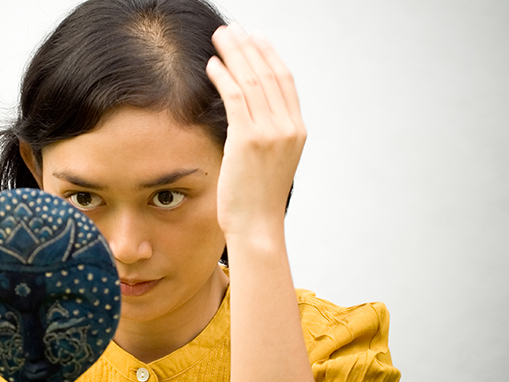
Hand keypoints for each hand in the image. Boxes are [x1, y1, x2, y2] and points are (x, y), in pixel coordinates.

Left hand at [206, 23, 306, 235]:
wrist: (257, 227)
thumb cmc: (257, 199)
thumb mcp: (270, 161)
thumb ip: (266, 134)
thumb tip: (248, 115)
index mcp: (296, 130)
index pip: (285, 81)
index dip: (269, 55)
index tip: (255, 38)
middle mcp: (288, 127)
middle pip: (268, 74)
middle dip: (249, 47)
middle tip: (232, 29)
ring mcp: (271, 133)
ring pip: (252, 81)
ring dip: (234, 55)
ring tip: (219, 37)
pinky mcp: (248, 140)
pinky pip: (236, 98)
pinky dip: (223, 77)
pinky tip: (212, 65)